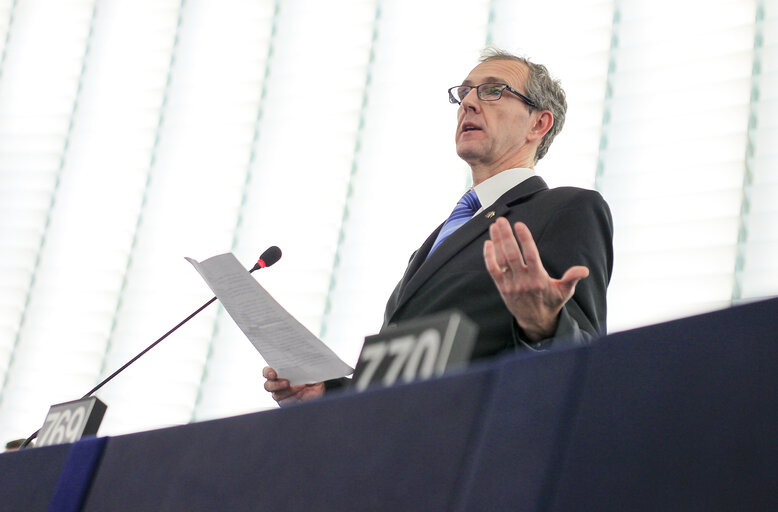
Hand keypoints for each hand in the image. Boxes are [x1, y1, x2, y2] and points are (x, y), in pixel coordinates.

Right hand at [262, 367, 324, 406]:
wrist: (320, 385)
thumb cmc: (311, 373)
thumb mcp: (306, 366)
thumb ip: (300, 362)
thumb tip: (299, 357)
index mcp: (278, 371)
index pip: (267, 372)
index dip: (268, 373)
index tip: (274, 374)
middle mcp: (277, 383)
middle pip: (268, 386)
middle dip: (276, 385)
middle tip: (287, 382)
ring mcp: (281, 394)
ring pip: (276, 395)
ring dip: (288, 391)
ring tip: (301, 386)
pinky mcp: (288, 403)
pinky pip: (286, 403)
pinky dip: (293, 398)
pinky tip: (302, 394)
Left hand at [483, 217, 588, 341]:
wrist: (536, 321)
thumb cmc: (551, 302)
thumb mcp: (565, 291)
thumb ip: (572, 278)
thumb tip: (584, 270)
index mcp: (539, 278)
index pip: (531, 255)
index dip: (524, 239)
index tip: (519, 225)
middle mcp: (523, 280)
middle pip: (512, 254)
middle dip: (506, 236)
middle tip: (502, 221)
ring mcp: (511, 284)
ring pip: (501, 260)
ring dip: (497, 242)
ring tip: (494, 226)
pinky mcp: (502, 287)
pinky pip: (492, 270)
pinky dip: (489, 257)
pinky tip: (488, 243)